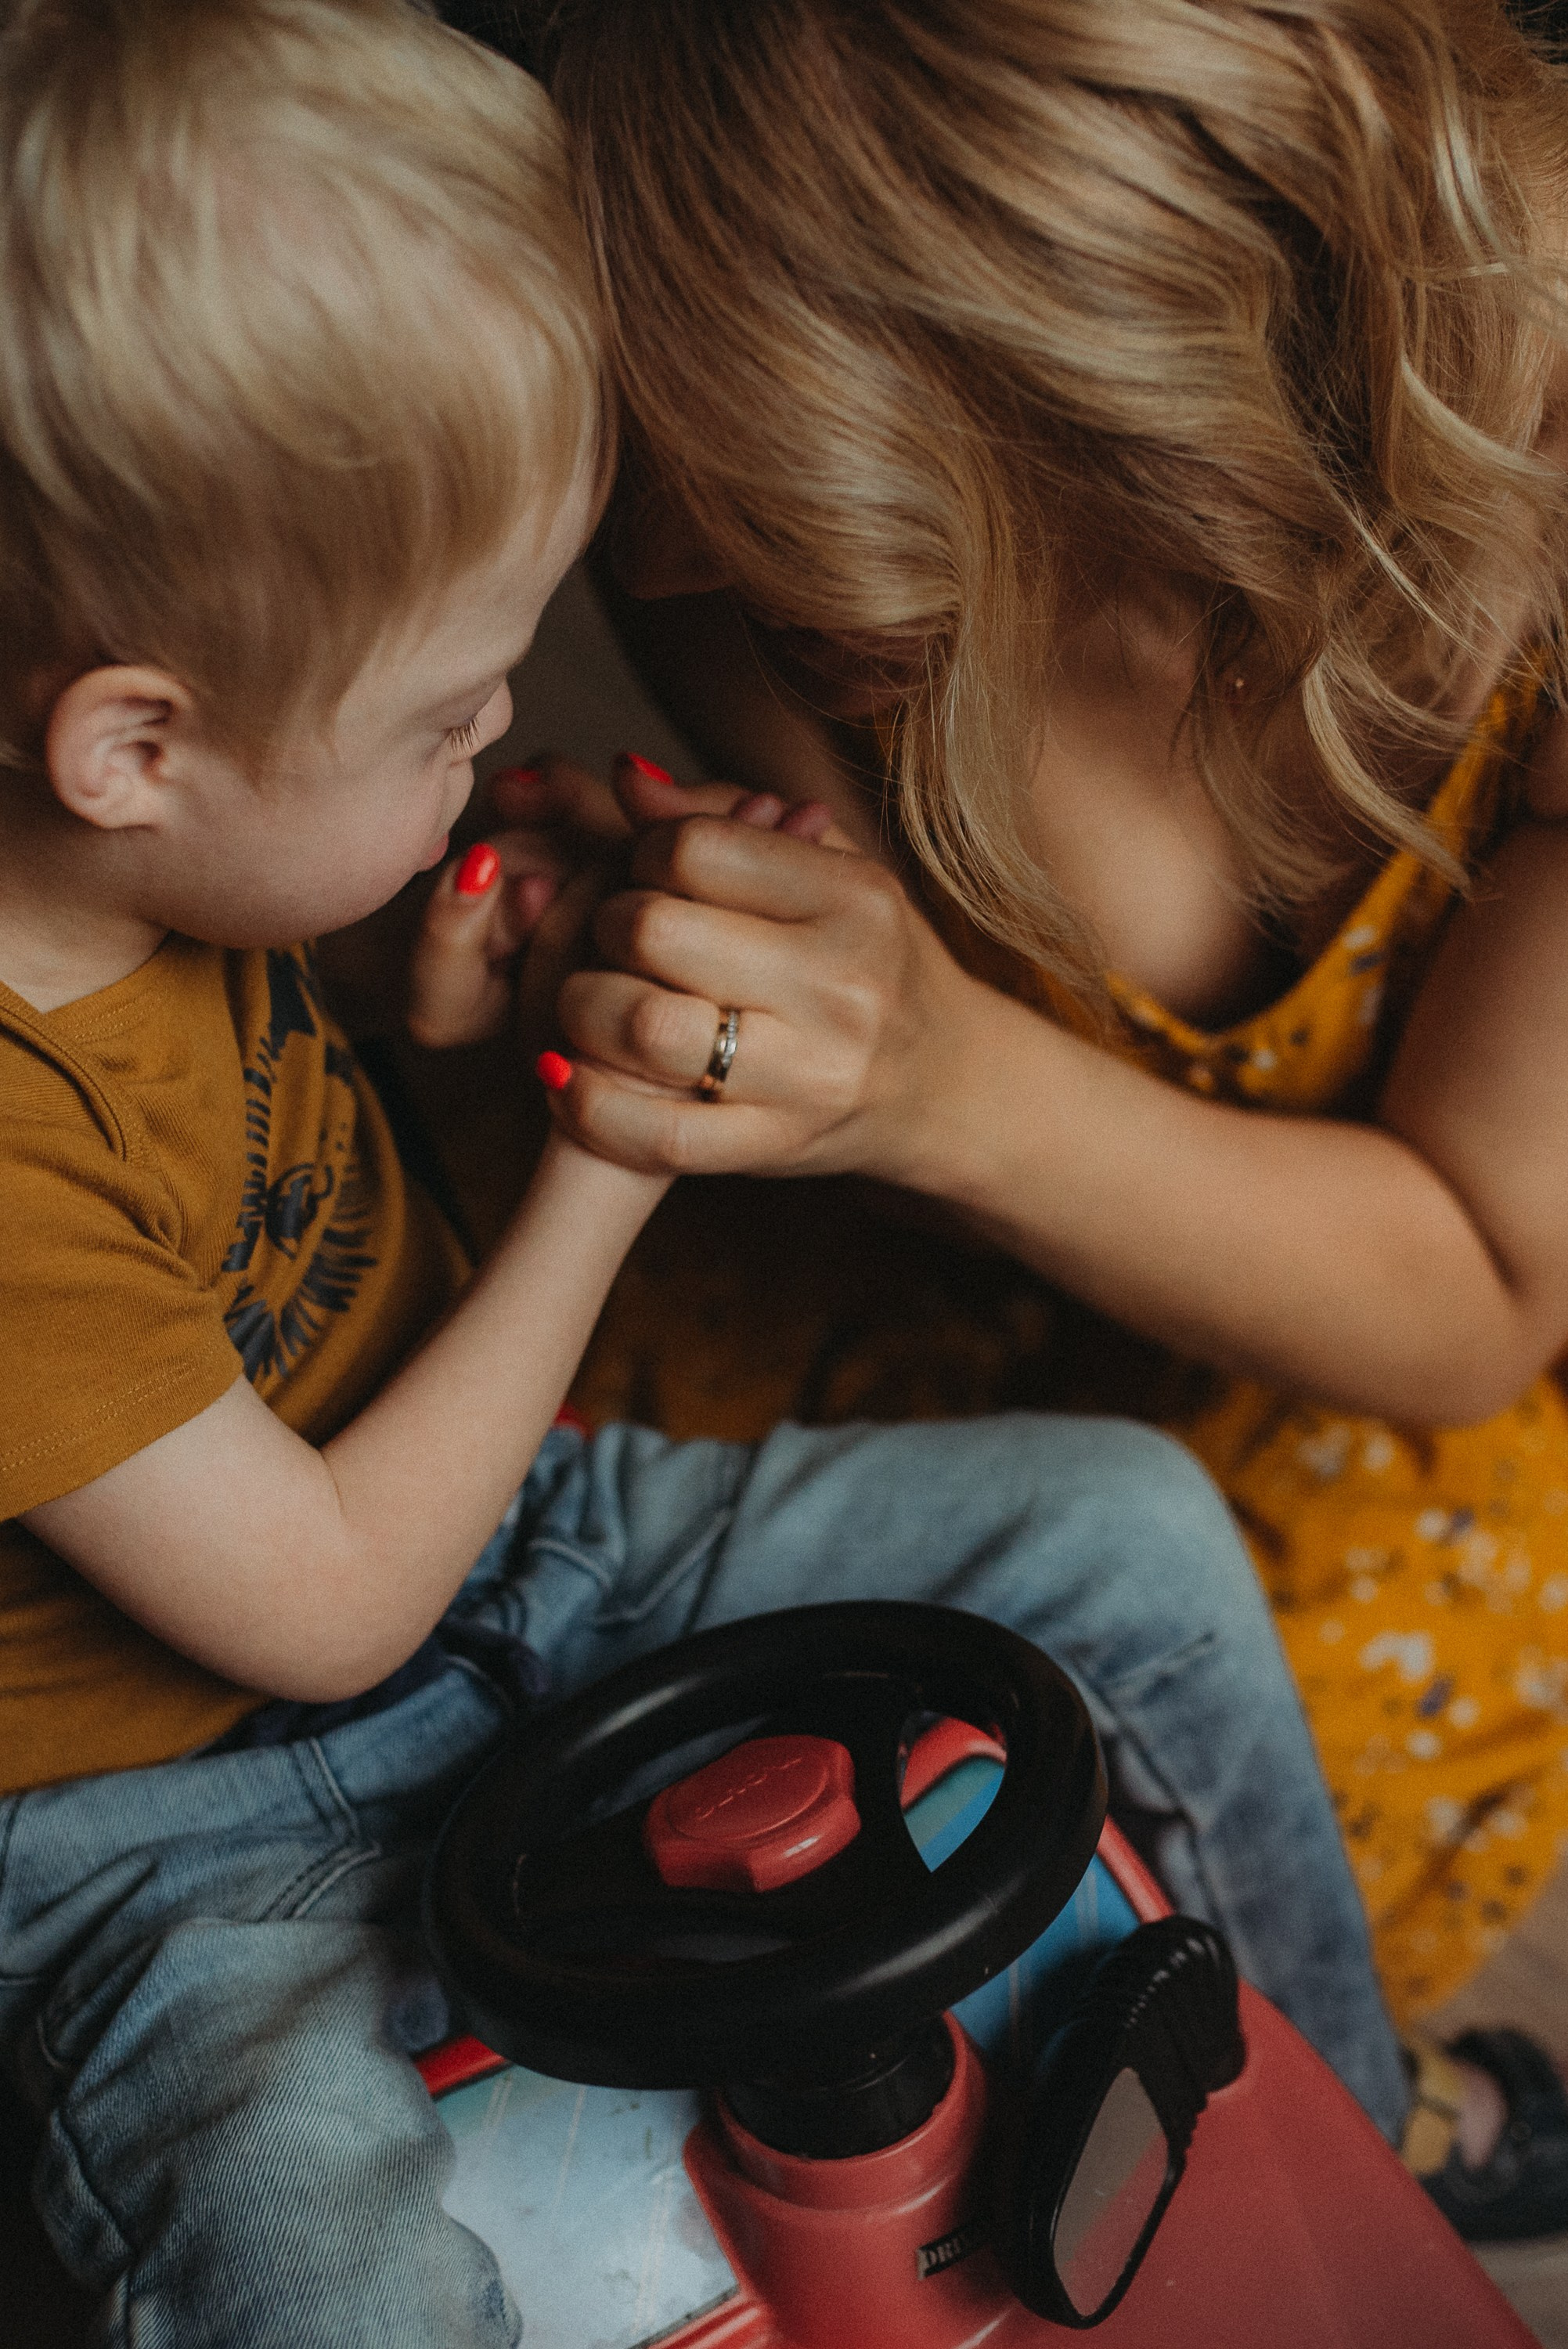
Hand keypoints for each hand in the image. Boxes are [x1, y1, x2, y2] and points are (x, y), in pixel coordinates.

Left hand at [543, 810, 981, 1182]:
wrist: (946, 1084)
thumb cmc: (865, 959)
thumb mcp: (823, 872)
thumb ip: (722, 821)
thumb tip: (625, 779)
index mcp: (853, 897)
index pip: (692, 849)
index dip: (640, 856)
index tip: (647, 879)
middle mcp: (840, 982)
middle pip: (651, 932)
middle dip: (603, 928)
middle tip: (612, 942)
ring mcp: (810, 1074)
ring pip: (641, 1026)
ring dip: (581, 1008)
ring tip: (588, 1002)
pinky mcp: (776, 1146)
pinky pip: (654, 1134)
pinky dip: (588, 1104)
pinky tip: (566, 1077)